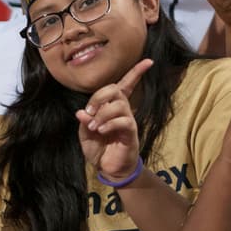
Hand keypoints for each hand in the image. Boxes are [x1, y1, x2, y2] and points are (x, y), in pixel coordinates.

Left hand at [76, 59, 152, 181]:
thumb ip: (84, 122)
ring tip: (94, 127)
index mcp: (112, 107)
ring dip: (102, 114)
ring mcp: (128, 121)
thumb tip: (81, 112)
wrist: (108, 169)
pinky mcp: (130, 133)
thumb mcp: (85, 135)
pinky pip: (123, 121)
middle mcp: (123, 111)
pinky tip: (101, 131)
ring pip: (119, 104)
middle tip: (90, 112)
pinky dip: (109, 124)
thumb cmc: (99, 150)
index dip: (136, 73)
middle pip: (116, 89)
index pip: (125, 85)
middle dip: (99, 96)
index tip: (149, 61)